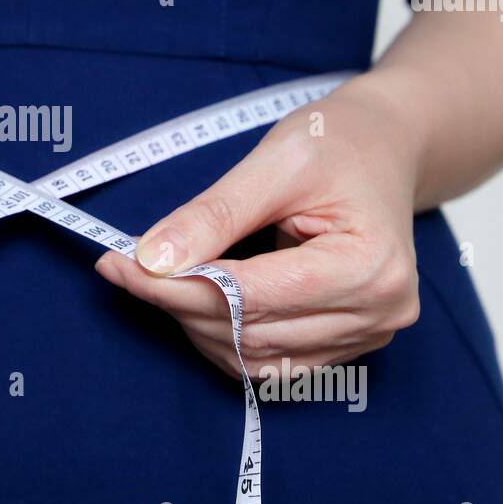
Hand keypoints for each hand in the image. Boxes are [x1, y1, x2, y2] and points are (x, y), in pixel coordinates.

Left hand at [94, 78, 422, 377]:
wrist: (382, 147)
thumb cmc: (337, 143)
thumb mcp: (276, 161)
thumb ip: (214, 214)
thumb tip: (152, 260)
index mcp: (371, 266)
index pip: (255, 296)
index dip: (179, 287)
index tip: (120, 263)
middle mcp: (379, 313)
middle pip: (251, 332)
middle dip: (178, 303)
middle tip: (124, 268)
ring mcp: (367, 335)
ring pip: (253, 357)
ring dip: (195, 324)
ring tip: (159, 279)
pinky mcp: (346, 344)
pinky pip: (268, 360)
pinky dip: (223, 336)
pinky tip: (196, 298)